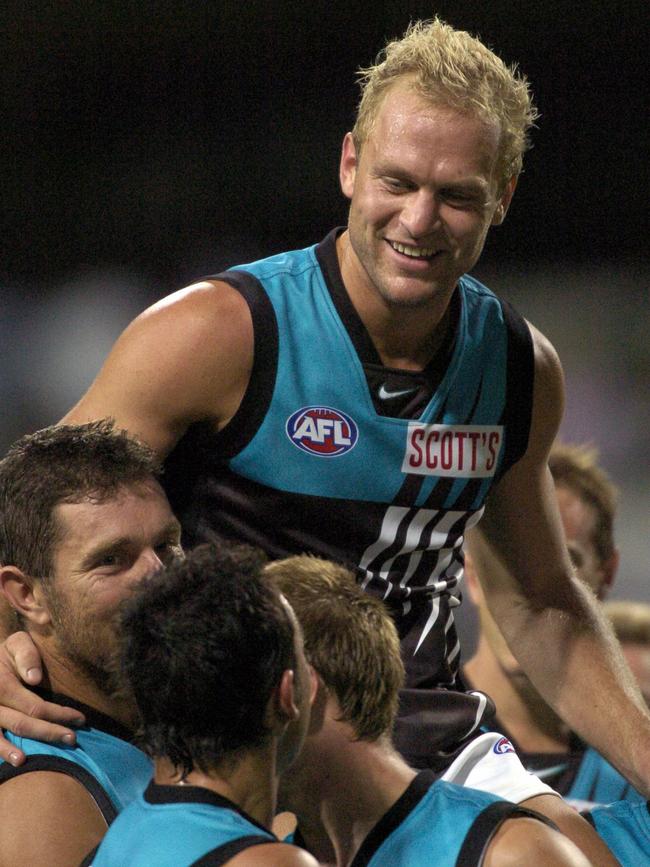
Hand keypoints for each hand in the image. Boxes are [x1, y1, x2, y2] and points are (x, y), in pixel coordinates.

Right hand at [0, 632, 84, 765]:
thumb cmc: (5, 654)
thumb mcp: (16, 644)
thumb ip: (26, 654)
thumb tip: (35, 678)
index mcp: (2, 684)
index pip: (35, 706)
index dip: (59, 714)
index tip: (80, 719)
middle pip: (22, 725)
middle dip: (50, 733)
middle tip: (73, 739)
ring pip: (1, 739)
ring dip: (26, 749)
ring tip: (50, 757)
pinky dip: (2, 752)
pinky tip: (18, 761)